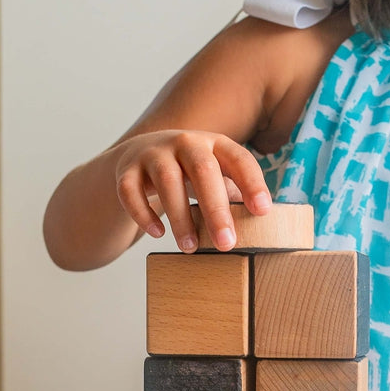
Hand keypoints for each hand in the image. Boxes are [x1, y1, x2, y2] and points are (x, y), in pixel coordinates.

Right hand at [114, 130, 271, 251]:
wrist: (139, 155)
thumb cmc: (189, 172)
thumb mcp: (214, 174)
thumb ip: (233, 191)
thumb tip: (261, 225)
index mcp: (213, 143)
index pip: (239, 158)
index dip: (252, 183)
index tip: (262, 211)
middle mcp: (184, 142)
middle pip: (202, 170)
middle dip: (216, 209)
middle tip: (226, 244)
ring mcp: (152, 153)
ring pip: (166, 182)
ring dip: (180, 218)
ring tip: (191, 248)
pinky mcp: (126, 170)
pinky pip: (130, 192)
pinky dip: (143, 214)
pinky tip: (157, 233)